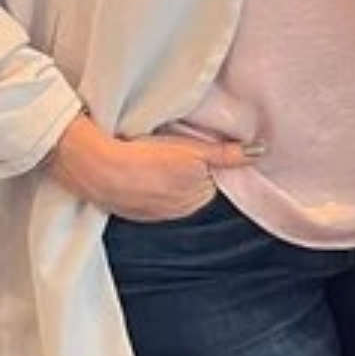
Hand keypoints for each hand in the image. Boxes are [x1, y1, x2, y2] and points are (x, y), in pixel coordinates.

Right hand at [44, 116, 260, 220]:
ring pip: (172, 189)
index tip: (187, 141)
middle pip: (195, 182)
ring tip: (150, 156)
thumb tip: (259, 152)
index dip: (203, 154)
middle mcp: (181, 209)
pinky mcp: (134, 213)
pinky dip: (146, 184)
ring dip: (166, 175)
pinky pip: (149, 197)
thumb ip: (227, 153)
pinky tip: (136, 169)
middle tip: (168, 144)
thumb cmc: (144, 156)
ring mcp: (156, 213)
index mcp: (198, 195)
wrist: (94, 168)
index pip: (214, 172)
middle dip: (187, 166)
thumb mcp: (192, 150)